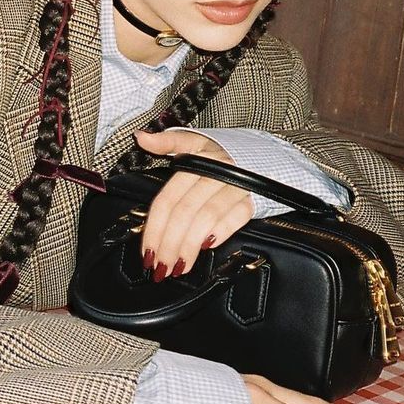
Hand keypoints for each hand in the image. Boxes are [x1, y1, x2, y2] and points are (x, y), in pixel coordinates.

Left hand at [135, 129, 250, 279]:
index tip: (147, 250)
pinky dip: (222, 231)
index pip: (168, 199)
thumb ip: (166, 142)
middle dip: (170, 244)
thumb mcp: (192, 142)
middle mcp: (214, 171)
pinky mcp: (253, 198)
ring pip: (207, 217)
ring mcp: (235, 184)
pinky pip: (237, 216)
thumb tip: (141, 137)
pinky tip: (207, 246)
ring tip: (180, 265)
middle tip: (161, 266)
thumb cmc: (221, 154)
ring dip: (190, 246)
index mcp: (195, 160)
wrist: (262, 154)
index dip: (155, 228)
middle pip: (185, 212)